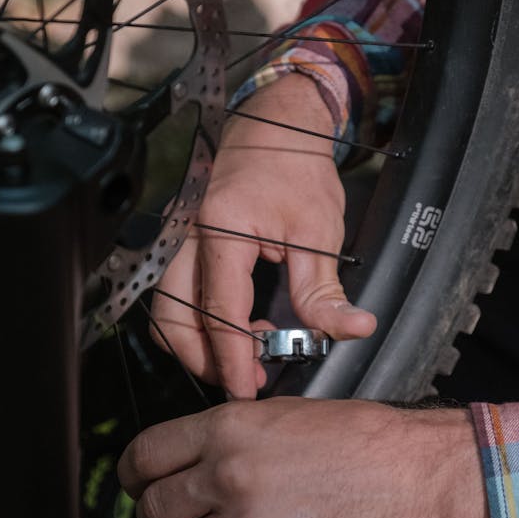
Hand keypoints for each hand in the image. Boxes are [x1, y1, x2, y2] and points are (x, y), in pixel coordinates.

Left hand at [118, 399, 490, 517]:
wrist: (418, 474)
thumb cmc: (362, 438)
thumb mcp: (286, 414)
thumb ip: (231, 438)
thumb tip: (192, 466)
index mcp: (228, 428)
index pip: (144, 456)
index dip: (134, 478)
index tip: (140, 488)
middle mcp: (229, 475)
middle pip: (155, 511)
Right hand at [151, 73, 376, 399]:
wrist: (276, 128)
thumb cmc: (295, 167)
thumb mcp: (320, 231)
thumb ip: (325, 291)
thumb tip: (351, 329)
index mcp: (222, 229)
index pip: (218, 310)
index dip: (231, 358)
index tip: (246, 389)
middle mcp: (189, 236)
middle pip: (172, 318)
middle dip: (204, 359)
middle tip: (246, 379)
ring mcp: (181, 241)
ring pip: (167, 311)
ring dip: (198, 344)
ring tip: (247, 354)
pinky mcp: (186, 246)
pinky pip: (178, 296)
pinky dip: (200, 323)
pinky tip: (242, 326)